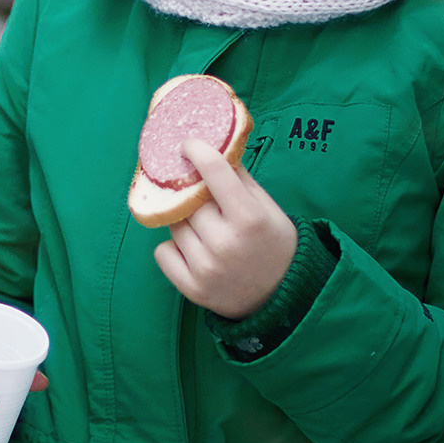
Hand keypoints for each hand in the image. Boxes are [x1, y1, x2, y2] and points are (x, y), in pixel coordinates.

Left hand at [155, 140, 298, 318]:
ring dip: (183, 221)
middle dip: (192, 197)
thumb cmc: (273, 244)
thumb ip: (240, 178)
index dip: (197, 151)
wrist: (281, 297)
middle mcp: (226, 243)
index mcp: (249, 218)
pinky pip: (162, 251)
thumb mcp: (267, 208)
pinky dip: (173, 248)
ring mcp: (206, 268)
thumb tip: (212, 148)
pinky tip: (194, 250)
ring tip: (205, 230)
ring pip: (173, 225)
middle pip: (188, 201)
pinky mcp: (192, 288)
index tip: (188, 145)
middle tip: (204, 201)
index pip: (214, 172)